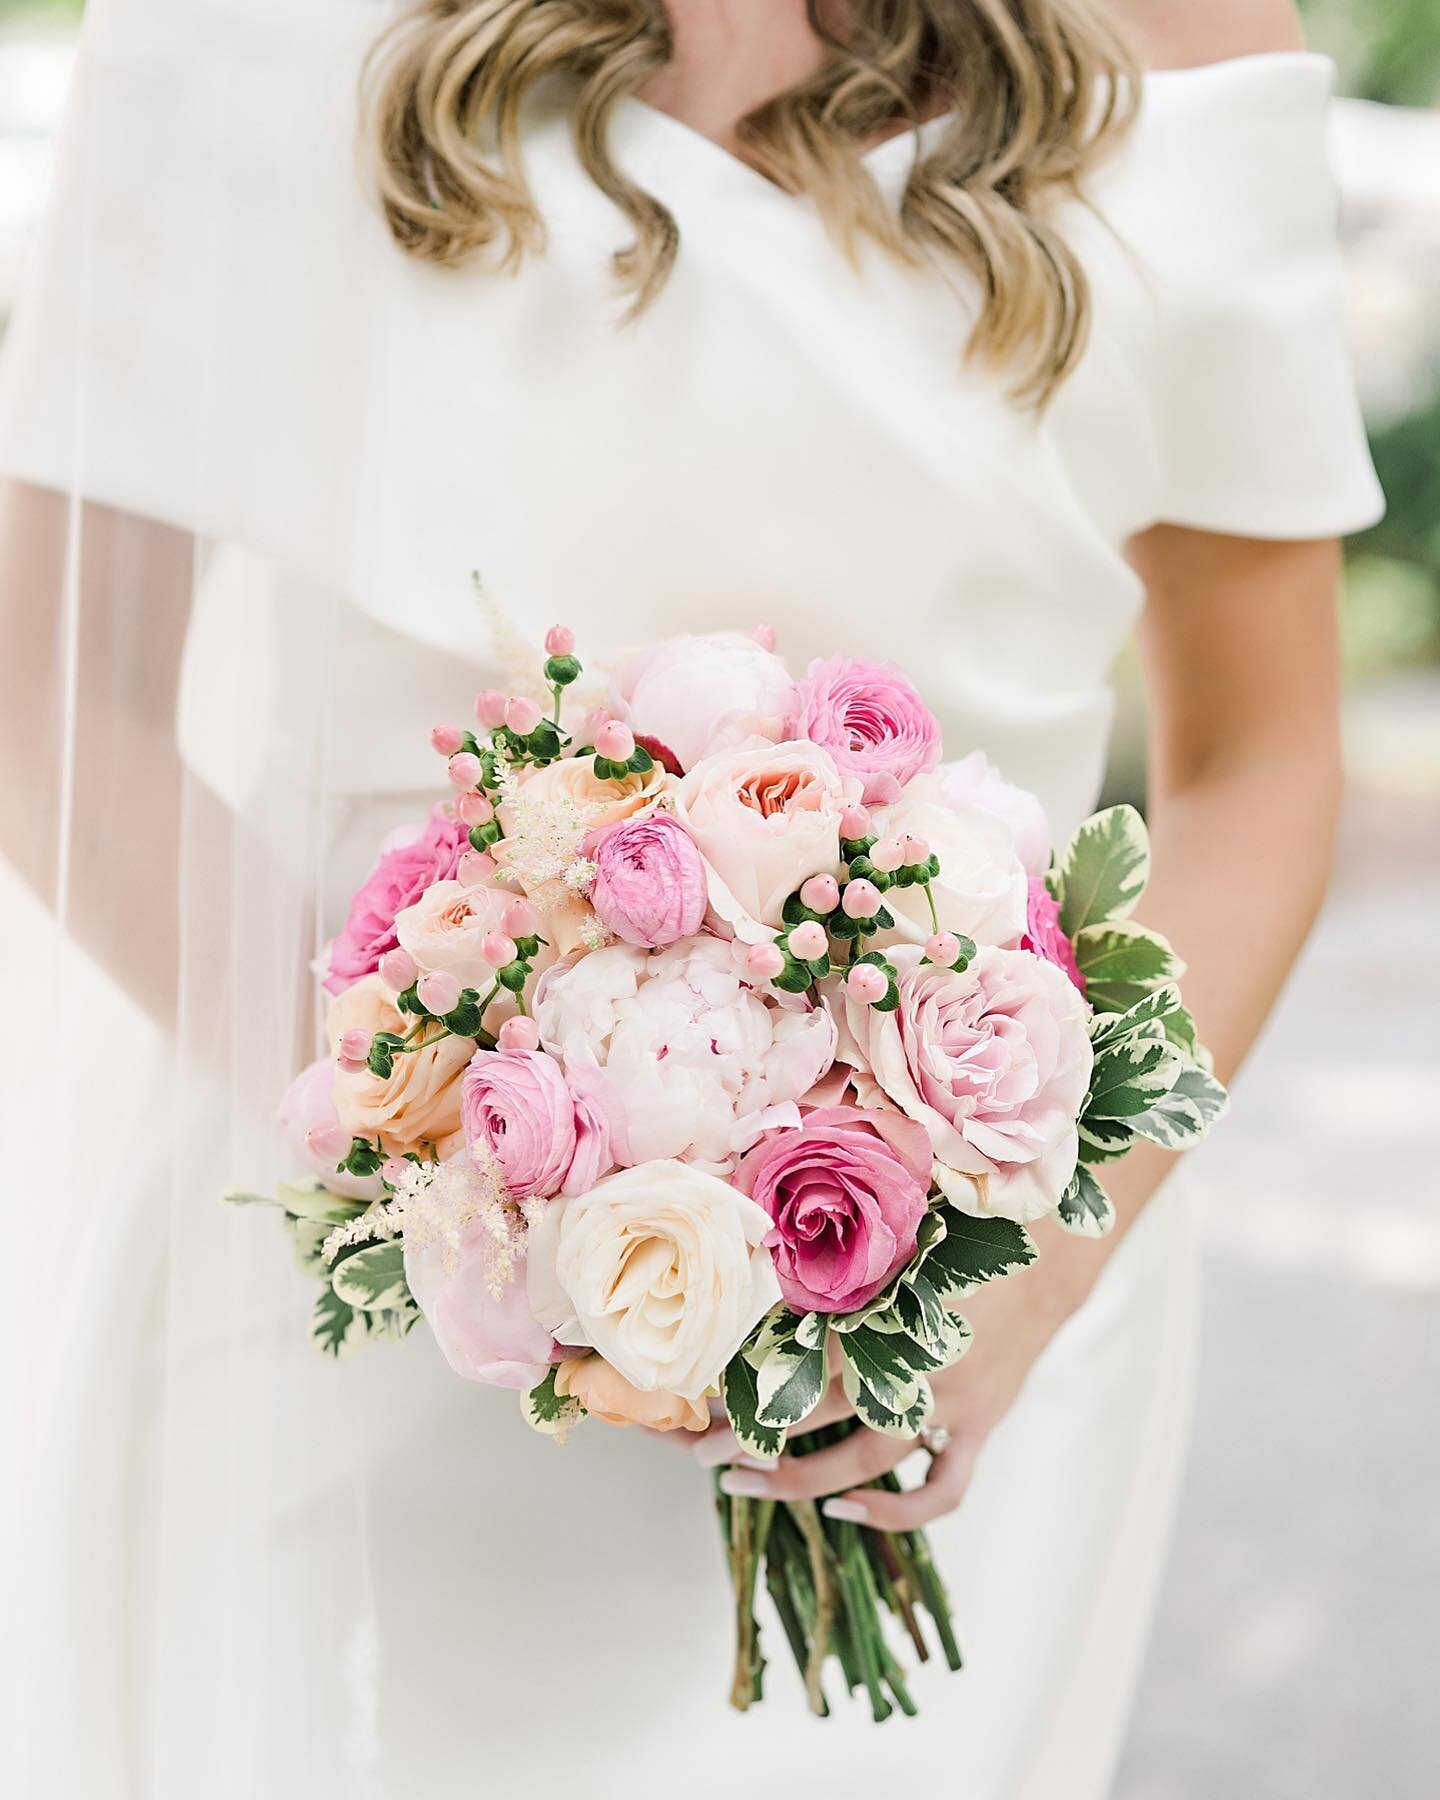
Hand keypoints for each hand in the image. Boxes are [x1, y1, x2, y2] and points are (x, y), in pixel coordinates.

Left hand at [687, 1218, 1104, 1530]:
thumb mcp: (893, 1231)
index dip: (742, 1374)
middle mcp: (908, 1356)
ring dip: (799, 1480)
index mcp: (881, 1304)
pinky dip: (895, 1513)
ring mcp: (946, 1399)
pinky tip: (846, 1511)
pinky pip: (941, 1490)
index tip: (694, 1391)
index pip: (794, 1348)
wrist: (1044, 1251)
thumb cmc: (957, 1231)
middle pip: (813, 1407)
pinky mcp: (978, 1424)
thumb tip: (764, 1240)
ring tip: (743, 1484)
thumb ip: (838, 1250)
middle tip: (698, 1451)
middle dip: (749, 1433)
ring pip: (864, 1460)